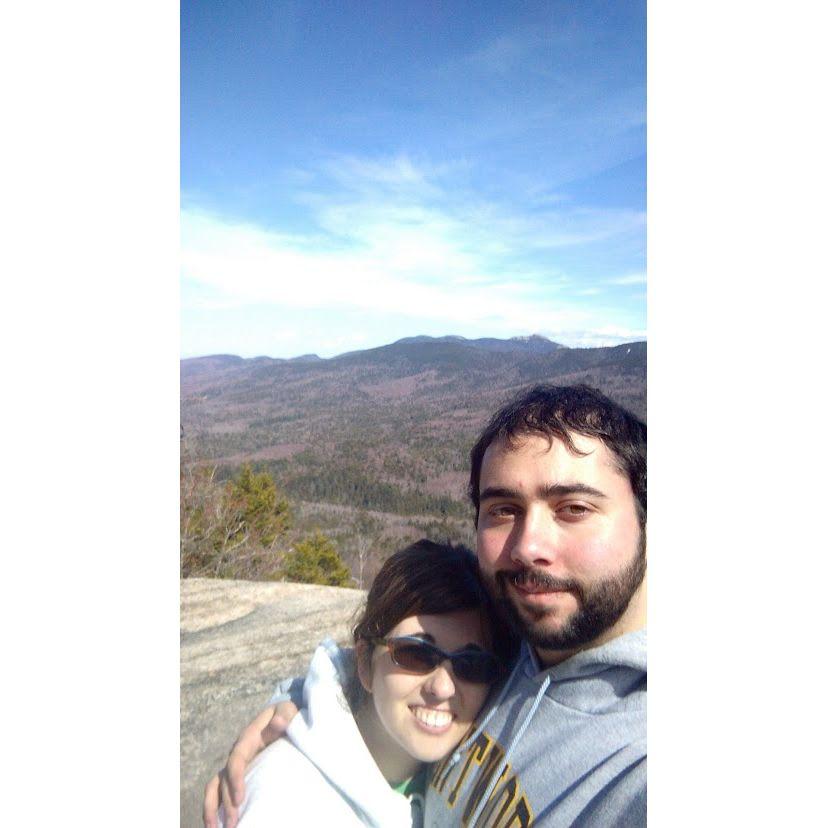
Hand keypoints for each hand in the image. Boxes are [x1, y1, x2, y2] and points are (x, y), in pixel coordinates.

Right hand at [202, 701, 298, 827]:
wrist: (283, 716)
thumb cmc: (286, 714)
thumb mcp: (288, 711)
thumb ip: (285, 716)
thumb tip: (280, 722)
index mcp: (248, 738)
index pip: (236, 760)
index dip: (235, 779)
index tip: (240, 799)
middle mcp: (238, 753)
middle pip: (224, 779)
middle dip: (226, 803)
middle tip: (233, 824)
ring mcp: (237, 765)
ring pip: (216, 787)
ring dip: (213, 809)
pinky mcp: (239, 774)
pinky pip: (222, 791)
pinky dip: (217, 807)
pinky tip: (219, 825)